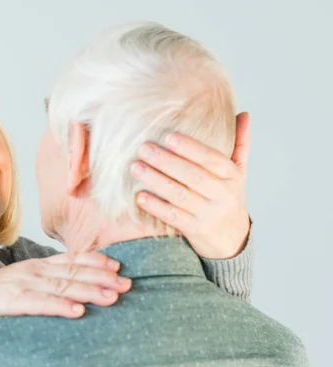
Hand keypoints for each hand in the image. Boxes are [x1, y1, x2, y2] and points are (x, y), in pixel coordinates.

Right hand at [0, 252, 131, 337]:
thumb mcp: (23, 280)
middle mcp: (33, 271)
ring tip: (112, 297)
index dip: (95, 260)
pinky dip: (60, 307)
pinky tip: (77, 311)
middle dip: (101, 277)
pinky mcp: (12, 302)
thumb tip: (72, 284)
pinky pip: (40, 304)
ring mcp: (23, 285)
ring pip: (62, 287)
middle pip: (72, 273)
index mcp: (37, 265)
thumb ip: (45, 279)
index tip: (117, 264)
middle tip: (126, 283)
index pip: (70, 259)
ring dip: (89, 291)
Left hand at [131, 112, 250, 258]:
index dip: (190, 148)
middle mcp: (223, 195)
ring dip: (156, 181)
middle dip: (166, 161)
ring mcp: (209, 214)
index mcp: (232, 176)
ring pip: (180, 195)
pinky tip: (139, 196)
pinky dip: (156, 207)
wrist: (232, 239)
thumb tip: (243, 114)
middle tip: (144, 148)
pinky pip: (173, 216)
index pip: (211, 158)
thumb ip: (239, 143)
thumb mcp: (238, 172)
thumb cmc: (228, 197)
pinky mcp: (196, 230)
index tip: (168, 136)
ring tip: (136, 167)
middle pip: (192, 176)